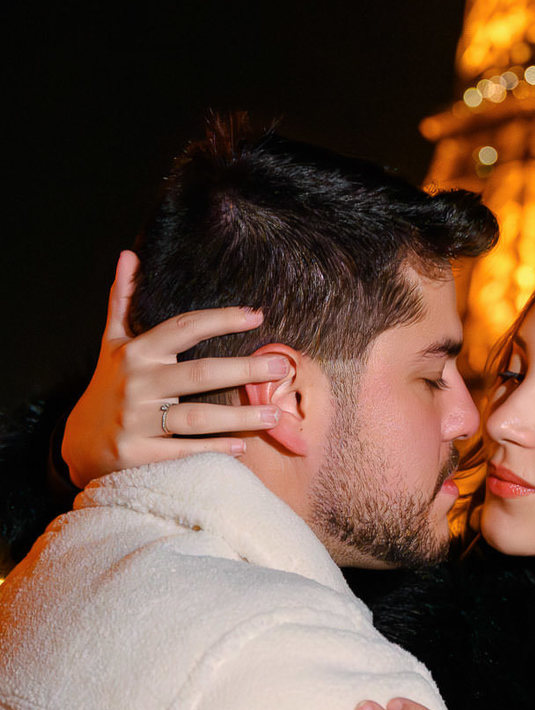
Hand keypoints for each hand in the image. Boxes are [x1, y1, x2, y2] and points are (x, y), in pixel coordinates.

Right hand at [60, 251, 287, 486]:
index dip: (221, 319)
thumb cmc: (109, 384)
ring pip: (196, 418)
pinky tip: (243, 446)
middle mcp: (137, 384)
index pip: (184, 328)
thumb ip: (123, 300)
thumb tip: (129, 256)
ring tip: (275, 414)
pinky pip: (182, 451)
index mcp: (136, 352)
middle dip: (244, 369)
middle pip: (199, 374)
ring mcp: (135, 420)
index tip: (256, 315)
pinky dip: (213, 449)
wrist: (78, 441)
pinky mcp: (136, 454)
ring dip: (239, 416)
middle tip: (280, 367)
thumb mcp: (112, 342)